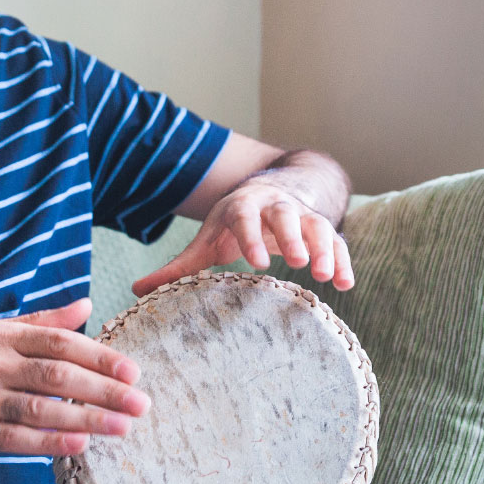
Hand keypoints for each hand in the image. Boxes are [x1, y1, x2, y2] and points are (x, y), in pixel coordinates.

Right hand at [0, 298, 148, 457]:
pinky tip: (79, 447)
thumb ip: (37, 322)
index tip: (132, 371)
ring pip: (39, 409)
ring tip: (121, 428)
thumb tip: (86, 305)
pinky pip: (12, 439)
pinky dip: (48, 443)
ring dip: (85, 419)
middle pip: (56, 375)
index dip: (98, 356)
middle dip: (103, 391)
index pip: (57, 342)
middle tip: (140, 403)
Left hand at [134, 179, 354, 295]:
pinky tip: (346, 285)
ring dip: (323, 249)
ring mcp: (303, 215)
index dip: (251, 238)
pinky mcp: (323, 227)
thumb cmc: (233, 224)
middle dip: (293, 237)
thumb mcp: (208, 240)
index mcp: (243, 207)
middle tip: (297, 262)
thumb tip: (137, 291)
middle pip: (287, 216)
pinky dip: (343, 260)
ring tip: (327, 277)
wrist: (271, 191)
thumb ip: (179, 266)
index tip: (255, 263)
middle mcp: (276, 206)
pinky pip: (337, 241)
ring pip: (317, 226)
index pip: (246, 219)